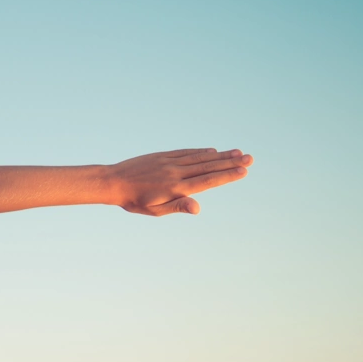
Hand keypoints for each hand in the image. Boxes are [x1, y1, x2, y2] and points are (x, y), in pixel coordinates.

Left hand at [109, 148, 252, 215]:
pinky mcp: (162, 156)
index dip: (227, 176)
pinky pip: (185, 152)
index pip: (207, 181)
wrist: (112, 182)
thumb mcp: (155, 210)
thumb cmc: (134, 201)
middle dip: (231, 163)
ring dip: (220, 155)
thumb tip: (198, 208)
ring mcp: (169, 162)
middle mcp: (175, 172)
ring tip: (238, 152)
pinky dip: (200, 151)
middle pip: (208, 166)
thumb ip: (178, 206)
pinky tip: (212, 151)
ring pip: (199, 157)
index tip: (244, 171)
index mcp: (176, 188)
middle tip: (250, 158)